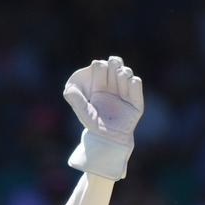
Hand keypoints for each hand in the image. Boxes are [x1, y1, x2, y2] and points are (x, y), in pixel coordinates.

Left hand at [64, 56, 142, 179]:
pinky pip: (136, 84)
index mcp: (99, 86)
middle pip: (115, 65)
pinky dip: (133, 81)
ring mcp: (124, 93)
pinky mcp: (135, 101)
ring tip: (120, 75)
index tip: (97, 68)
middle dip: (113, 63)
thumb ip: (76, 101)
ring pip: (126, 73)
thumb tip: (67, 90)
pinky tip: (129, 82)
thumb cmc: (94, 127)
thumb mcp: (84, 113)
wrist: (109, 141)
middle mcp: (112, 87)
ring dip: (123, 71)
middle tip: (112, 68)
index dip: (99, 65)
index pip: (100, 67)